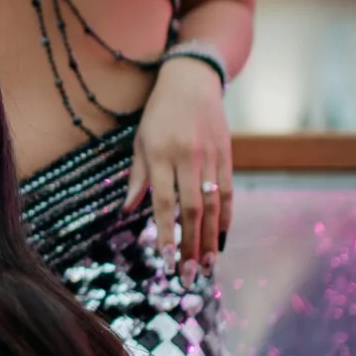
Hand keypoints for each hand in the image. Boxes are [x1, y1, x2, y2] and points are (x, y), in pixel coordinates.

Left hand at [125, 56, 231, 282]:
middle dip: (190, 245)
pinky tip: (221, 240)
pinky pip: (228, 192)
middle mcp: (187, 158)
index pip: (164, 202)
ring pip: (213, 205)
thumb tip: (127, 213)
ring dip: (210, 238)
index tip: (165, 261)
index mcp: (160, 156)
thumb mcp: (140, 143)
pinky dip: (226, 218)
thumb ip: (136, 179)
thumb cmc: (158, 115)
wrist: (191, 81)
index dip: (166, 233)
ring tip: (206, 266)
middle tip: (188, 275)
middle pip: (192, 209)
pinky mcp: (227, 155)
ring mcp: (210, 157)